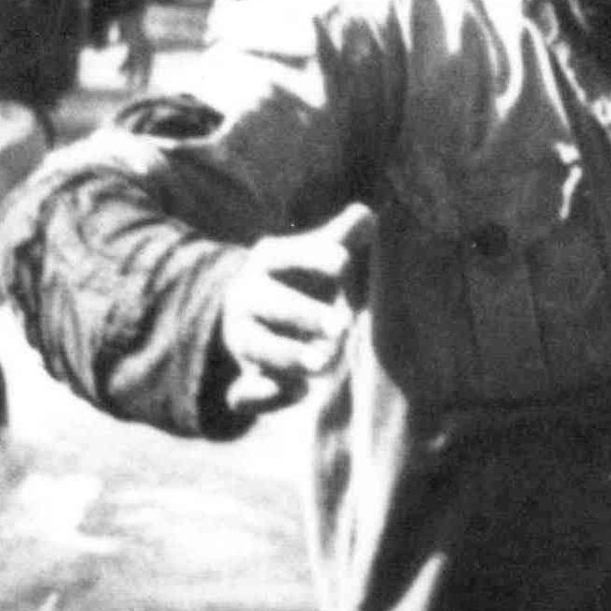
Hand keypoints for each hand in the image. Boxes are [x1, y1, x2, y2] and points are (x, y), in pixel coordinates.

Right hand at [217, 203, 371, 416]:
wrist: (255, 318)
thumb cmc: (301, 279)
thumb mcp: (318, 255)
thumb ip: (342, 237)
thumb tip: (367, 215)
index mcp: (268, 262)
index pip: (287, 255)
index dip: (314, 258)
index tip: (344, 264)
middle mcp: (248, 298)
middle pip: (270, 304)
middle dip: (303, 314)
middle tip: (342, 326)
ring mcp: (242, 339)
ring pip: (256, 347)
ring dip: (287, 356)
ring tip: (324, 366)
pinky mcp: (245, 378)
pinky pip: (243, 392)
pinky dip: (261, 396)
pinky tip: (294, 393)